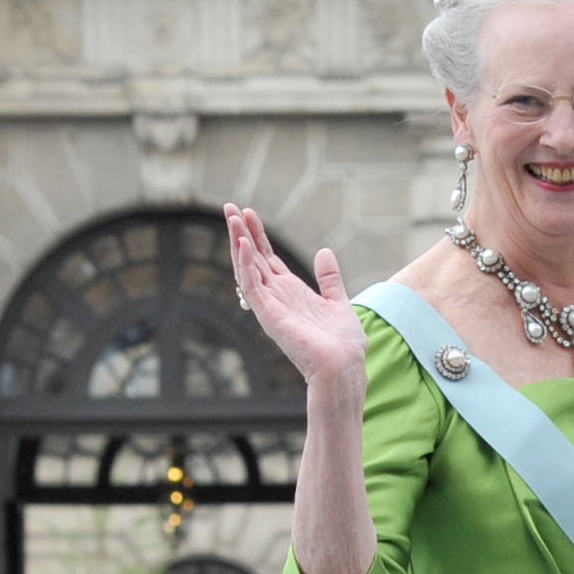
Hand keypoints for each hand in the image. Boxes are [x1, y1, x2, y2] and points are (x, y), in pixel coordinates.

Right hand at [227, 204, 361, 391]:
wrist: (344, 367)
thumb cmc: (343, 343)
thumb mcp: (338, 301)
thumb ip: (329, 278)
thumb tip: (324, 252)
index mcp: (291, 293)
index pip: (267, 259)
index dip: (257, 235)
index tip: (248, 212)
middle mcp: (277, 298)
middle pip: (253, 259)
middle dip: (241, 233)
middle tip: (229, 207)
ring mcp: (271, 306)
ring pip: (247, 269)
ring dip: (238, 243)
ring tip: (230, 217)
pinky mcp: (269, 316)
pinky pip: (252, 287)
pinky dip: (246, 265)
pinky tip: (243, 244)